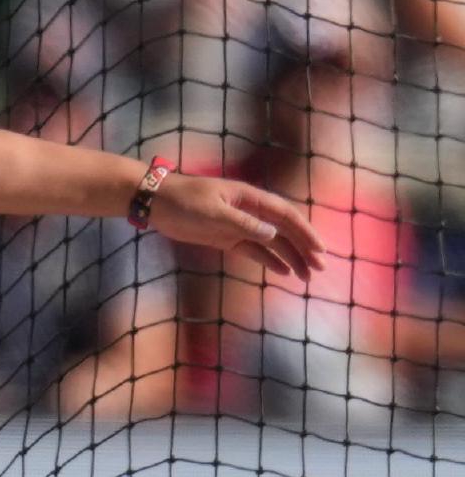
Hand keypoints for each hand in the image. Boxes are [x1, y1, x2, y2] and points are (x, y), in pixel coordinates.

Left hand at [147, 174, 325, 280]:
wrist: (156, 202)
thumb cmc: (183, 201)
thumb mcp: (213, 212)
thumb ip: (243, 223)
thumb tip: (272, 233)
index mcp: (250, 199)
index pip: (286, 215)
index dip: (305, 232)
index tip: (320, 250)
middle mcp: (249, 211)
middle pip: (284, 230)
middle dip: (304, 248)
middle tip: (320, 269)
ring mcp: (239, 225)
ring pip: (272, 243)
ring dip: (291, 258)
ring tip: (306, 277)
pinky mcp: (226, 238)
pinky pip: (254, 250)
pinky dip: (270, 260)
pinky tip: (284, 272)